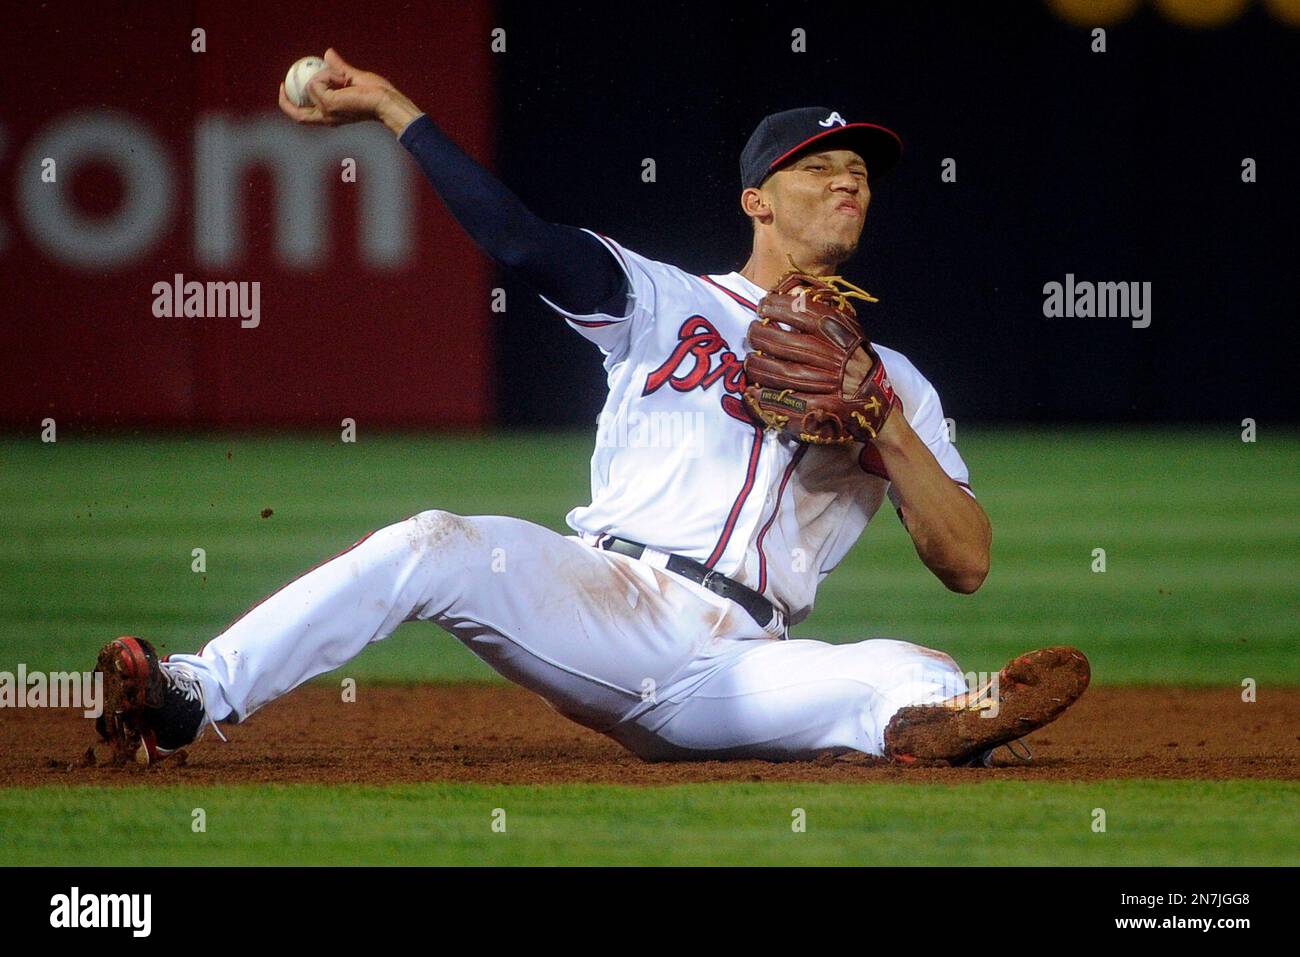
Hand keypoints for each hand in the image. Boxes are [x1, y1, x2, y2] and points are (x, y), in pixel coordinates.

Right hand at [278, 47, 421, 135]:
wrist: (386, 101)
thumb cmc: (376, 93)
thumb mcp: (353, 78)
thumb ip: (338, 68)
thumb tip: (327, 53)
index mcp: (330, 116)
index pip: (303, 116)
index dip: (290, 103)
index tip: (287, 86)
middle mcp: (326, 118)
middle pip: (296, 115)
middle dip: (284, 101)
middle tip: (283, 82)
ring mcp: (326, 112)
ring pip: (310, 86)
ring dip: (324, 75)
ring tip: (343, 77)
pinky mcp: (329, 104)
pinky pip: (317, 82)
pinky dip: (328, 75)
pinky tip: (343, 78)